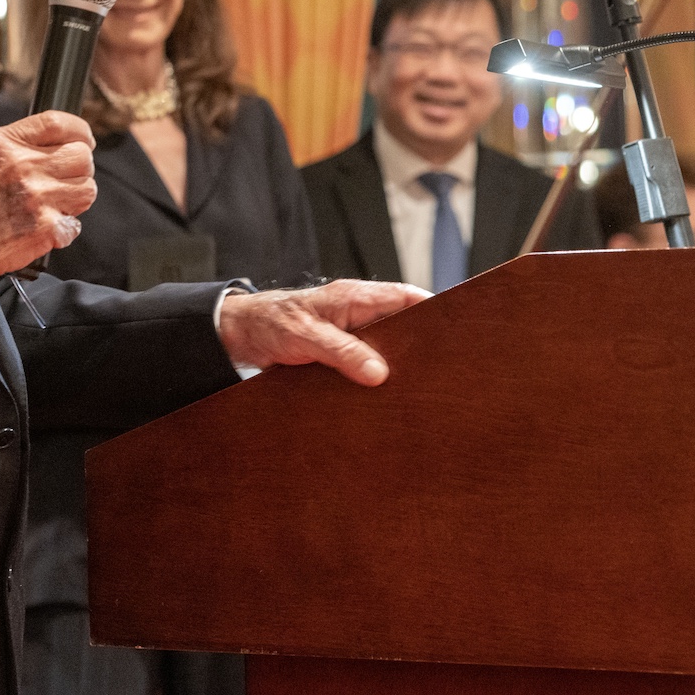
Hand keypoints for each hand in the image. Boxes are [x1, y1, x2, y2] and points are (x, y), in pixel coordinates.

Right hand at [0, 111, 96, 288]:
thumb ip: (14, 146)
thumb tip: (49, 145)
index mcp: (4, 143)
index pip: (58, 123)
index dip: (80, 131)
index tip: (84, 140)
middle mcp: (22, 165)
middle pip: (81, 156)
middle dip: (76, 170)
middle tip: (62, 182)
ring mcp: (36, 197)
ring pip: (86, 189)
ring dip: (74, 199)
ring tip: (52, 207)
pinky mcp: (44, 228)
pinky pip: (76, 225)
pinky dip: (64, 231)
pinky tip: (42, 229)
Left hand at [216, 280, 425, 385]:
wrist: (239, 334)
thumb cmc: (269, 323)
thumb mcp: (305, 336)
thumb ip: (341, 351)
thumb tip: (379, 373)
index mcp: (354, 298)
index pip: (406, 297)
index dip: (433, 311)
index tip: (455, 331)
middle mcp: (357, 313)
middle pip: (402, 325)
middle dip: (421, 344)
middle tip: (441, 369)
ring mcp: (350, 334)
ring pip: (386, 346)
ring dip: (397, 364)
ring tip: (419, 388)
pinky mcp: (340, 353)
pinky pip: (367, 362)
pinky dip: (376, 376)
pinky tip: (386, 397)